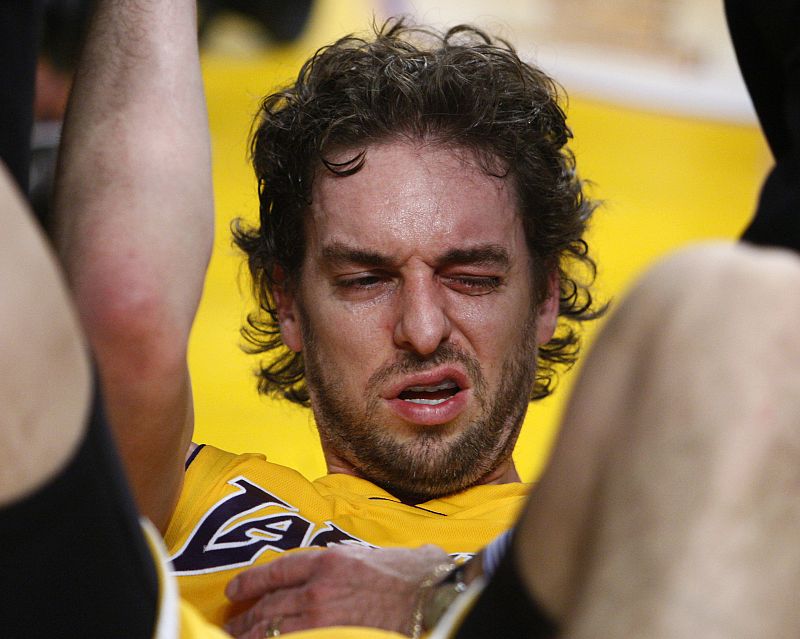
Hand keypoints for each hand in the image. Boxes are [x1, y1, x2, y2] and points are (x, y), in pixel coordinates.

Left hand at [223, 544, 451, 637]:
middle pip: (268, 606)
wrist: (432, 597)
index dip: (250, 583)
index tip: (234, 591)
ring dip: (251, 636)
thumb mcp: (372, 555)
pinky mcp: (333, 638)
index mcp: (328, 562)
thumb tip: (339, 562)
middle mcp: (318, 590)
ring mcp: (322, 619)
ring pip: (273, 630)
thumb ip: (347, 559)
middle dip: (245, 619)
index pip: (276, 571)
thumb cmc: (412, 574)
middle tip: (230, 627)